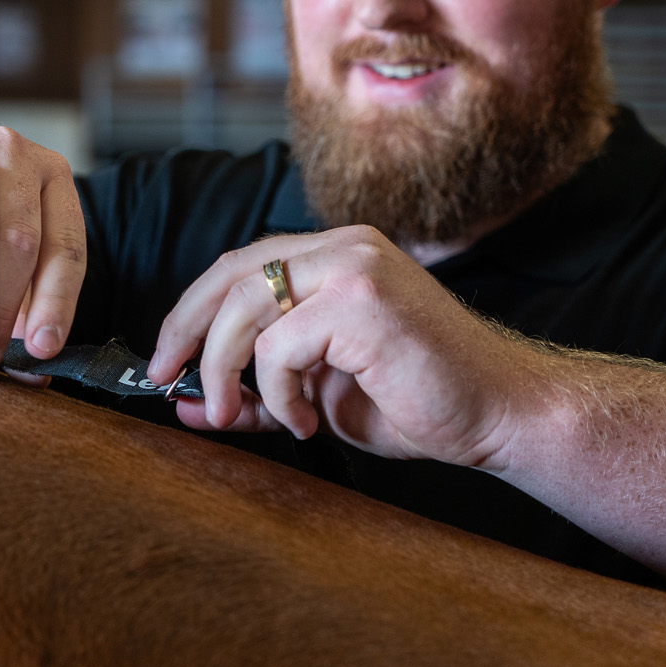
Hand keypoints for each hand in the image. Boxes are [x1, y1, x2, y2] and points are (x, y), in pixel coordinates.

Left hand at [145, 226, 548, 470]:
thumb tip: (185, 404)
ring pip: (246, 308)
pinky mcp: (362, 301)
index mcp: (336, 254)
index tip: (164, 358)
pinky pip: (280, 346)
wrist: (501, 414)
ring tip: (252, 413)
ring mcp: (355, 267)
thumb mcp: (318, 395)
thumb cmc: (418, 401)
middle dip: (186, 331)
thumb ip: (256, 391)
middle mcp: (344, 247)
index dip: (191, 309)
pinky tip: (308, 419)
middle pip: (230, 276)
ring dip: (229, 370)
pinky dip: (278, 392)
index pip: (240, 265)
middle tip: (169, 380)